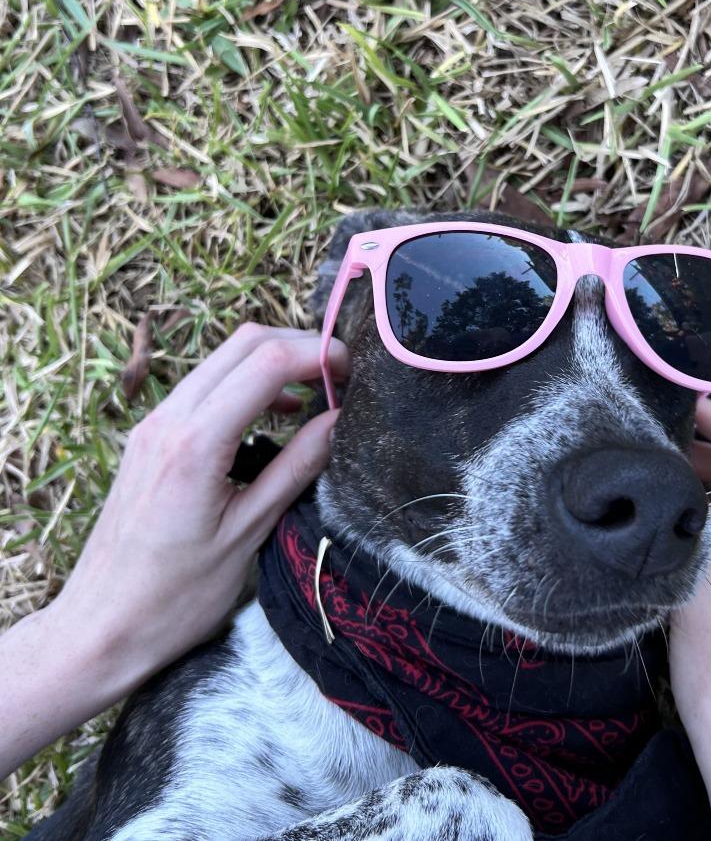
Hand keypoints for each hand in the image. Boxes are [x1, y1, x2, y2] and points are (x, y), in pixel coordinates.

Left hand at [0, 324, 348, 777]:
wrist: (98, 629)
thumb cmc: (175, 597)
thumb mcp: (249, 532)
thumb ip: (297, 467)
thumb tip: (338, 419)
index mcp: (194, 443)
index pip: (265, 362)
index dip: (317, 355)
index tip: (351, 373)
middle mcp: (168, 420)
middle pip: (244, 343)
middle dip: (299, 346)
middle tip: (340, 376)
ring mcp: (153, 425)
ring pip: (223, 358)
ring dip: (273, 362)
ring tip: (315, 394)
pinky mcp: (150, 437)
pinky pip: (205, 385)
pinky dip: (246, 384)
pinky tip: (273, 418)